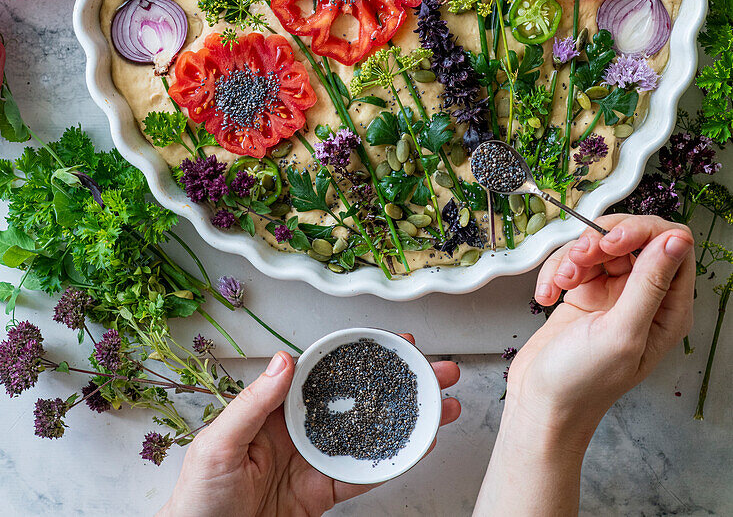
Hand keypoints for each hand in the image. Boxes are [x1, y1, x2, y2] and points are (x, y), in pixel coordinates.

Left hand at [158, 335, 459, 516]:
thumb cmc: (195, 500)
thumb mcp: (218, 445)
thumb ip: (253, 404)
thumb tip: (284, 361)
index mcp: (272, 409)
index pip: (323, 374)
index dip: (360, 356)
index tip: (392, 343)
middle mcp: (298, 431)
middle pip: (356, 401)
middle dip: (398, 384)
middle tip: (436, 370)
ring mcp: (313, 463)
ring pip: (368, 436)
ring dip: (407, 420)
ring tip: (442, 406)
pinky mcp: (320, 497)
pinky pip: (362, 477)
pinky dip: (393, 462)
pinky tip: (418, 446)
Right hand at [473, 214, 693, 516]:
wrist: (540, 404)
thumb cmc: (582, 383)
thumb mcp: (621, 333)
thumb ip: (650, 283)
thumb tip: (677, 240)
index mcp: (669, 309)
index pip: (673, 243)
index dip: (641, 233)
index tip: (611, 244)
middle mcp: (645, 297)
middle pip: (634, 236)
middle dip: (601, 240)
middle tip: (581, 258)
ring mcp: (614, 293)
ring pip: (600, 243)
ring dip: (574, 256)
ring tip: (562, 283)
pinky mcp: (585, 292)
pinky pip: (573, 259)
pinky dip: (557, 269)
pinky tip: (548, 294)